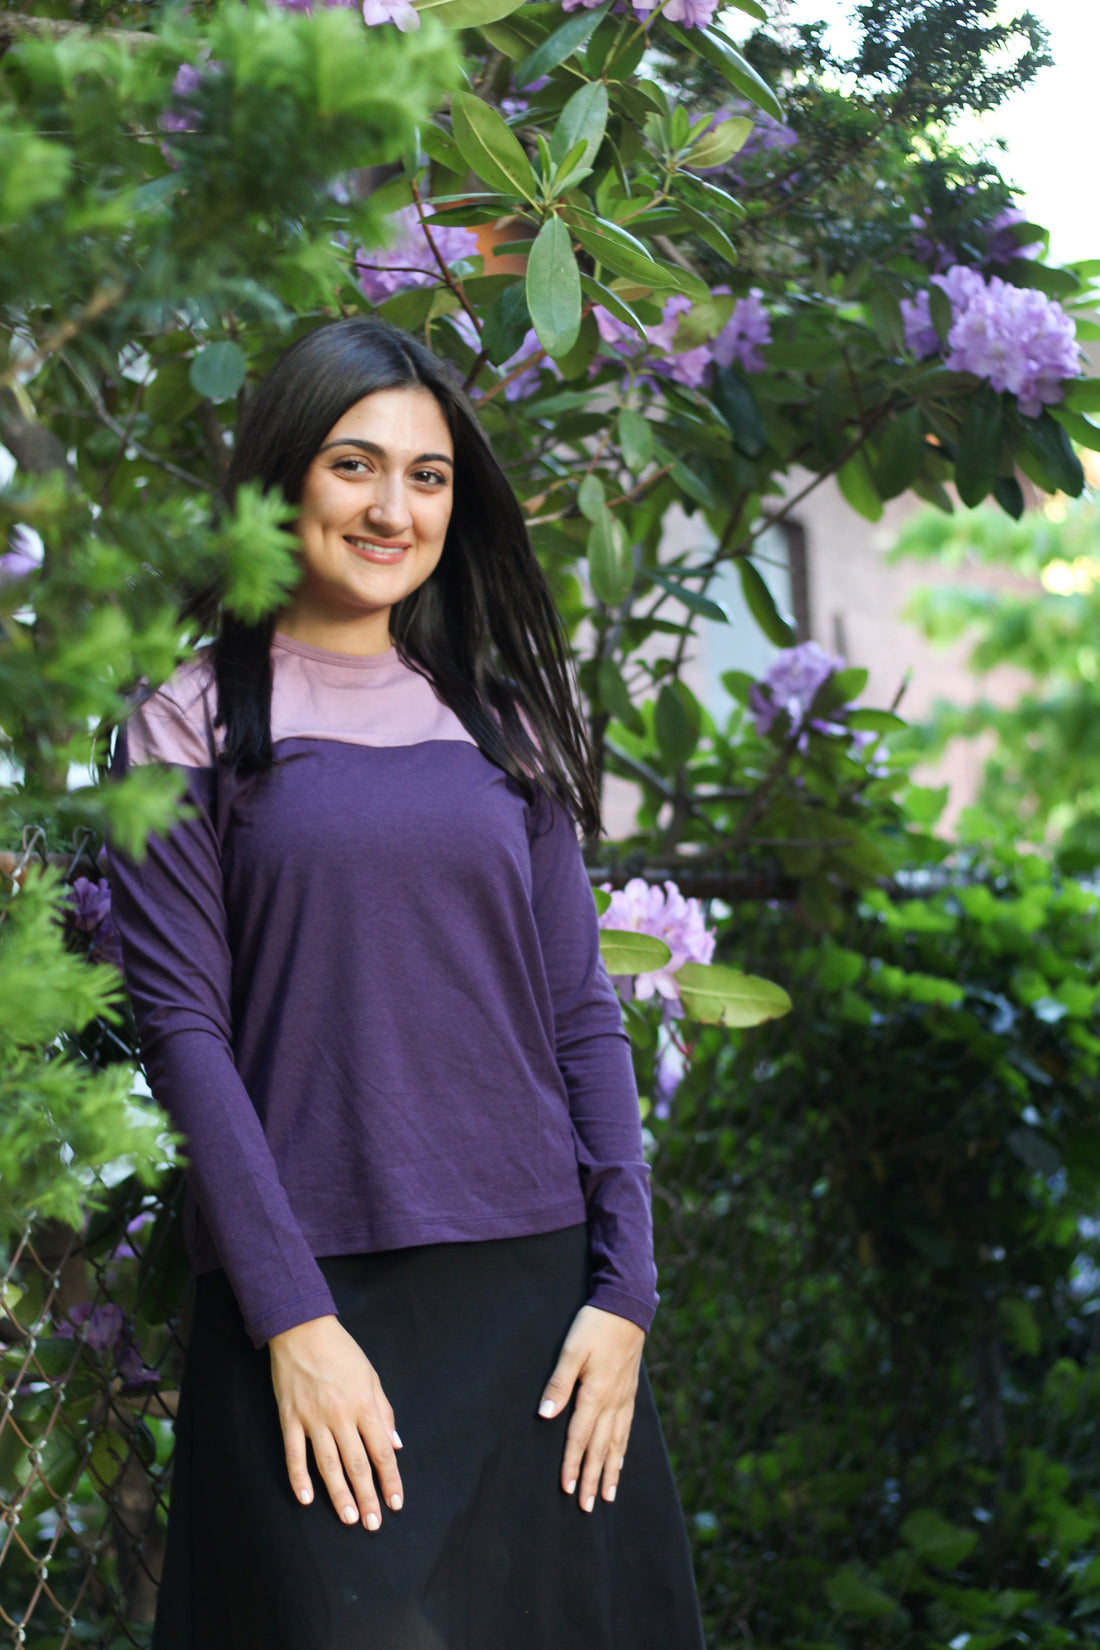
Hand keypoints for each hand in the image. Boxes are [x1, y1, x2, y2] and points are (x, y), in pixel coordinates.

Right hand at [268, 1314, 402, 1531]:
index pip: (381, 1451)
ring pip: (328, 1465)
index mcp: (364, 1405)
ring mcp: (312, 1418)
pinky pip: (294, 1454)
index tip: (395, 1503)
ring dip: (339, 1495)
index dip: (390, 1479)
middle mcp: (340, 1415)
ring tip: (349, 1519)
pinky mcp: (289, 1418)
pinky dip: (299, 1478)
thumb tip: (395, 1445)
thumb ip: (384, 1411)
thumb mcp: (371, 1376)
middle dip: (367, 1497)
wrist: (302, 1329)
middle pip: (357, 1464)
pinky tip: (306, 1499)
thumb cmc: (342, 1352)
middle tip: (373, 1524)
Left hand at [537, 1304, 644, 1512]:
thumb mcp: (571, 1349)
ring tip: (608, 1495)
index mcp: (595, 1394)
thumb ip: (558, 1382)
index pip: (580, 1437)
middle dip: (593, 1478)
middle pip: (600, 1448)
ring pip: (617, 1443)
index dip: (572, 1464)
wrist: (627, 1306)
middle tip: (588, 1507)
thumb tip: (545, 1415)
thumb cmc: (595, 1325)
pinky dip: (623, 1449)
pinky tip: (621, 1458)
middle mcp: (612, 1401)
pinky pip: (627, 1429)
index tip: (567, 1489)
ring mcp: (624, 1398)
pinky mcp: (630, 1392)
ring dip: (611, 1470)